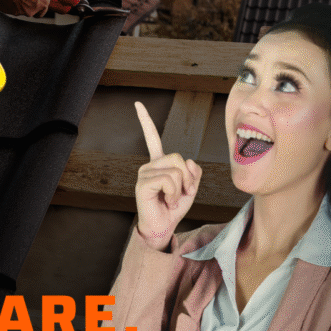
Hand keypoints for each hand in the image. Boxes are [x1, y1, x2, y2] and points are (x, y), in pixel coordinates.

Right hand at [134, 101, 201, 250]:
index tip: (137, 104)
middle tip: (181, 194)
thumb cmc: (173, 208)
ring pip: (176, 170)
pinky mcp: (143, 183)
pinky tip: (167, 201)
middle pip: (178, 158)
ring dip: (180, 189)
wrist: (163, 227)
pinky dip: (174, 193)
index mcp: (159, 163)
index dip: (145, 121)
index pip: (152, 138)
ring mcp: (144, 173)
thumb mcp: (190, 188)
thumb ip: (194, 172)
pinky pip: (168, 180)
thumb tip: (189, 161)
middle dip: (187, 178)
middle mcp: (149, 165)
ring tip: (172, 199)